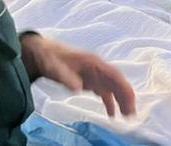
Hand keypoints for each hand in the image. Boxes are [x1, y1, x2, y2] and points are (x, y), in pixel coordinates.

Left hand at [20, 34, 135, 116]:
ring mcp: (93, 75)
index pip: (114, 74)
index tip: (130, 100)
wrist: (40, 54)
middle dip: (125, 97)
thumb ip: (65, 76)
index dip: (123, 87)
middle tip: (130, 115)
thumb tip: (78, 88)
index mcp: (92, 62)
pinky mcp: (88, 81)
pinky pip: (103, 92)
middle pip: (116, 82)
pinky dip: (109, 103)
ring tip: (126, 117)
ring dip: (120, 101)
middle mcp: (97, 68)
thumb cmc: (48, 57)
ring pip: (112, 88)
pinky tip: (111, 115)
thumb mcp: (53, 66)